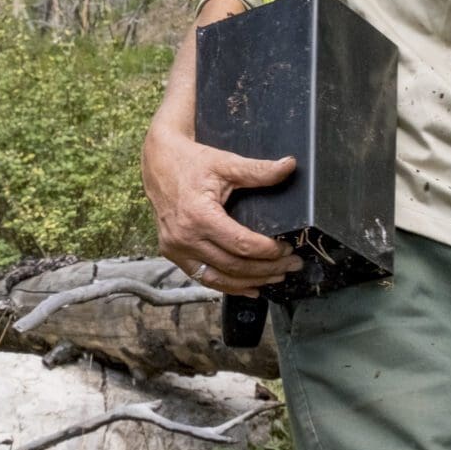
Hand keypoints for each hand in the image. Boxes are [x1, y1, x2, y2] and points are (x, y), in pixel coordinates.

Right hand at [141, 122, 298, 295]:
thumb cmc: (191, 162)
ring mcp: (176, 249)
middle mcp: (185, 238)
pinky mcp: (173, 254)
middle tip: (291, 265)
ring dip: (251, 282)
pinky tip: (249, 287)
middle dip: (267, 269)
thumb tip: (289, 166)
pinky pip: (204, 277)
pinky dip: (228, 286)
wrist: (159, 163)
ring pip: (219, 279)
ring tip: (276, 278)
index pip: (241, 244)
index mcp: (198, 216)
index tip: (287, 249)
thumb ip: (258, 170)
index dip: (268, 251)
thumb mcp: (225, 163)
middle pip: (233, 266)